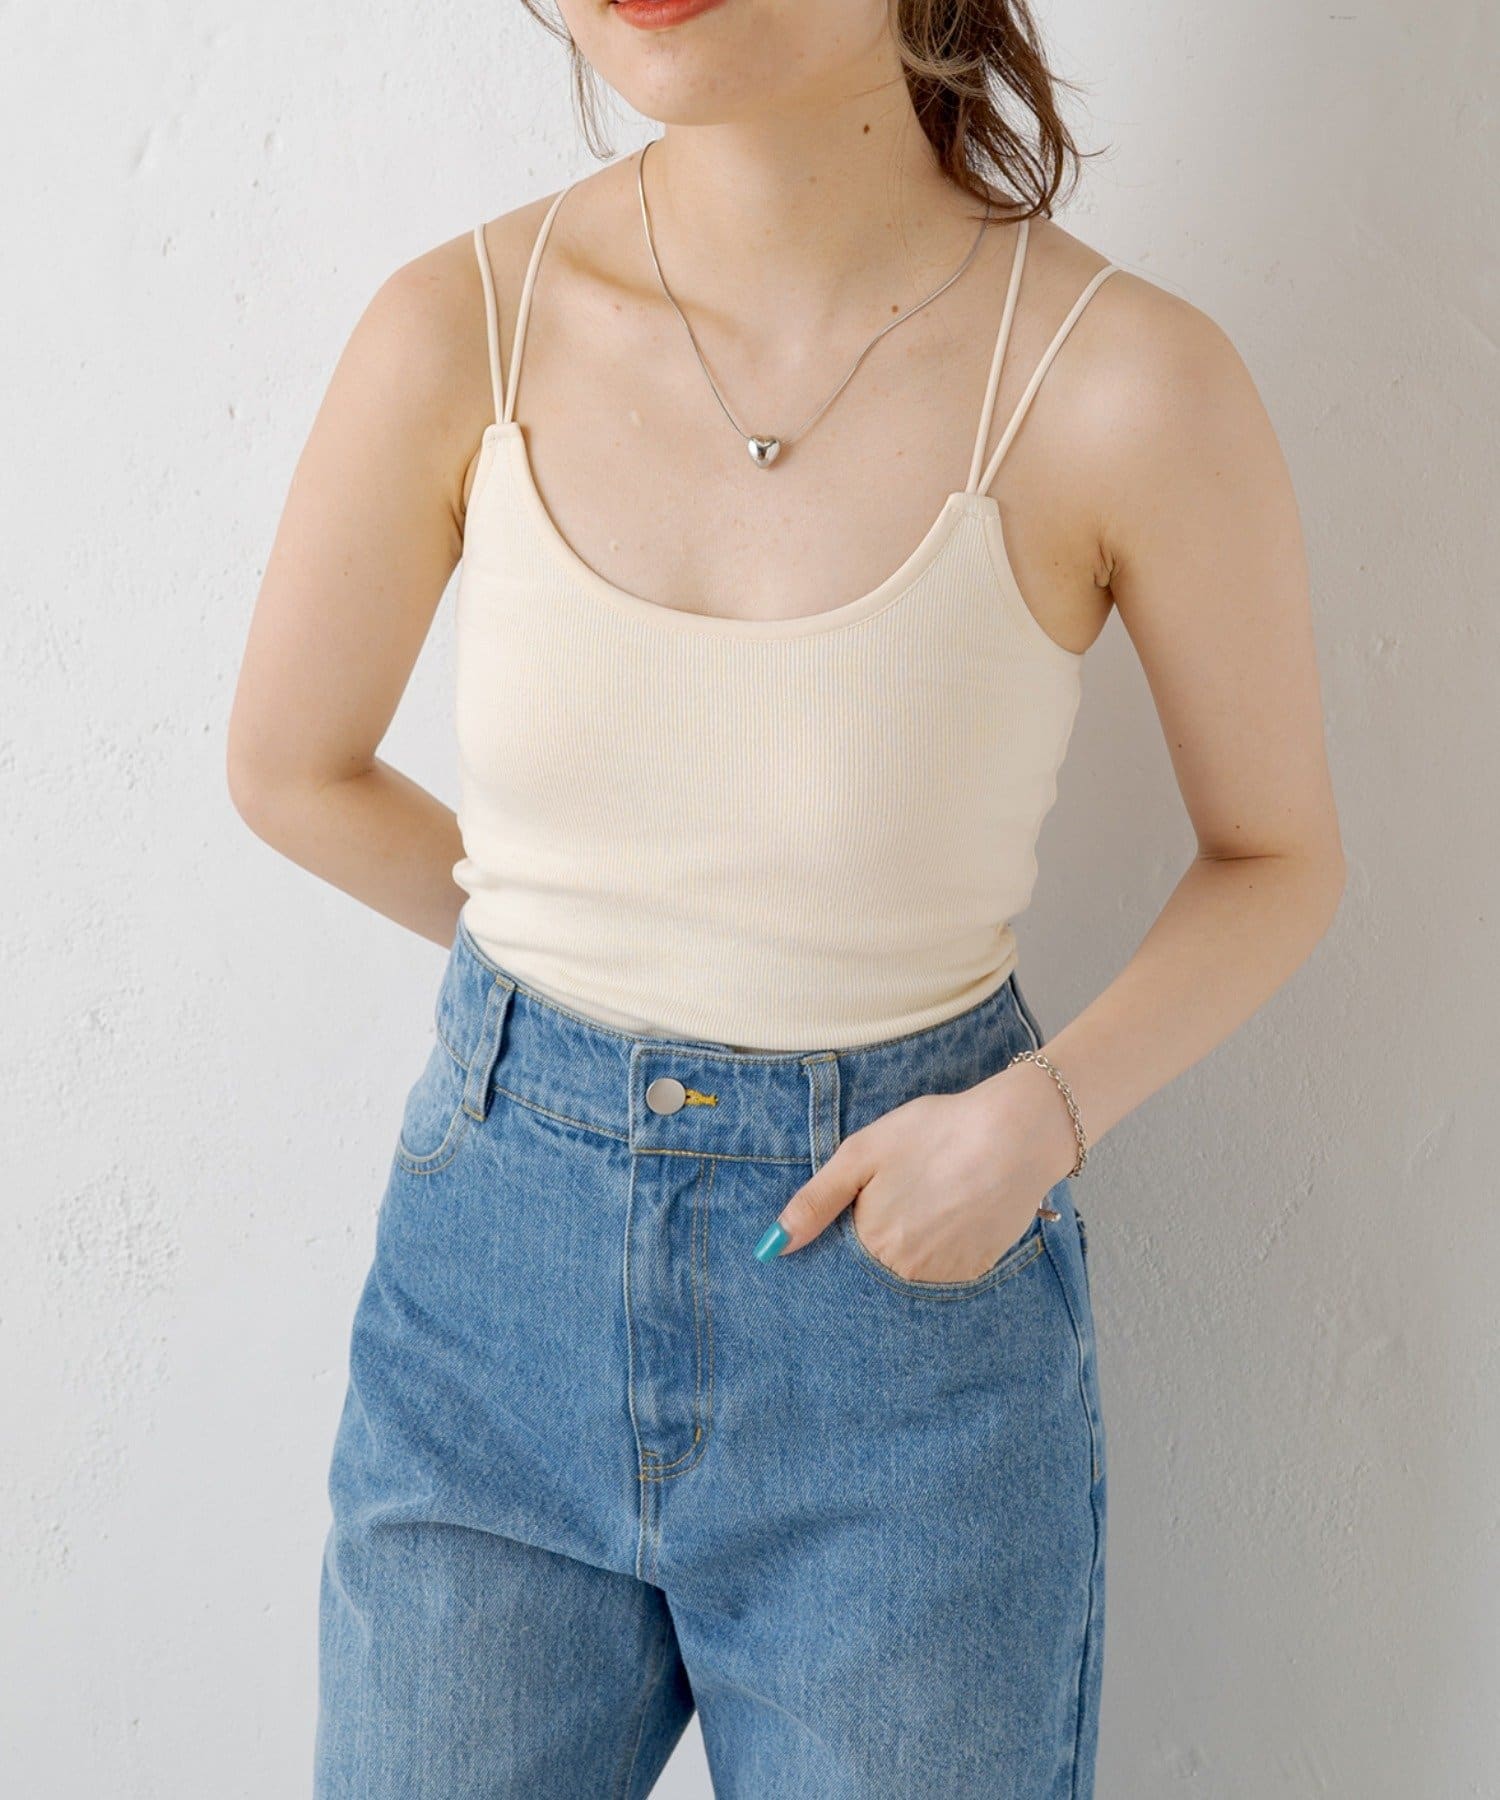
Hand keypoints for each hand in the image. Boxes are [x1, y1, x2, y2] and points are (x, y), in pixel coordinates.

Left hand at [756, 1063, 1077, 1279]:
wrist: (1015, 1134)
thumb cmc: (934, 1133)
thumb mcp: (862, 1153)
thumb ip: (815, 1202)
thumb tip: (771, 1248)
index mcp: (871, 1242)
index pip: (839, 1260)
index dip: (847, 1232)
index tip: (864, 1207)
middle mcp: (905, 1272)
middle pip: (875, 1268)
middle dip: (878, 1240)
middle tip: (907, 1196)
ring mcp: (944, 1276)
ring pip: (909, 1271)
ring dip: (911, 1246)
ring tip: (932, 1199)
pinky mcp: (977, 1271)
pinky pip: (945, 1271)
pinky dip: (943, 1248)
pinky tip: (954, 1211)